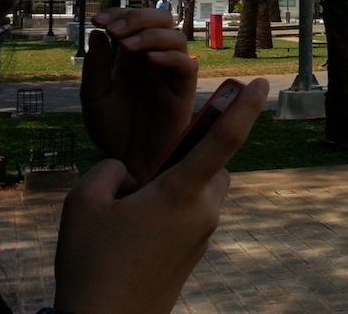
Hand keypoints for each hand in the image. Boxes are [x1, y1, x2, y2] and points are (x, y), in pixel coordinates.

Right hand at [57, 78, 267, 313]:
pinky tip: (130, 233)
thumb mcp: (84, 202)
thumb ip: (110, 170)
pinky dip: (166, 210)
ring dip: (172, 187)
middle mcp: (204, 212)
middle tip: (138, 179)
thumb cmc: (93, 262)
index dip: (247, 108)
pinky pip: (188, 215)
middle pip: (209, 166)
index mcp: (182, 193)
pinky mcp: (195, 252)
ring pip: (198, 191)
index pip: (224, 140)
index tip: (264, 84)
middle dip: (182, 159)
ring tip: (125, 213)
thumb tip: (130, 171)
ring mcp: (203, 235)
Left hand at [83, 7, 199, 184]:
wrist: (127, 162)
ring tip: (127, 47)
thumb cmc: (112, 130)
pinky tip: (148, 60)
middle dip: (137, 17)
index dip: (118, 13)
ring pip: (176, 37)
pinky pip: (187, 65)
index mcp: (130, 58)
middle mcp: (153, 61)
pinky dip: (170, 57)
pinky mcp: (182, 91)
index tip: (97, 20)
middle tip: (115, 29)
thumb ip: (97, 66)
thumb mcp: (94, 95)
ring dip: (150, 35)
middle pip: (160, 21)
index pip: (133, 22)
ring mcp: (169, 74)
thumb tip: (100, 33)